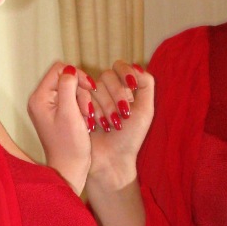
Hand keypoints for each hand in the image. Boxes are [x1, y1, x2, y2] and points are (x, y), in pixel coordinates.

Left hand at [27, 62, 96, 193]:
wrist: (69, 169)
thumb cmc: (70, 146)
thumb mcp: (70, 113)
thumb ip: (68, 87)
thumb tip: (69, 68)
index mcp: (39, 98)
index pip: (59, 70)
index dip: (77, 75)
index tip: (90, 88)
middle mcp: (40, 100)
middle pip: (66, 78)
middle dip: (81, 91)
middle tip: (86, 110)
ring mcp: (49, 108)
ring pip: (72, 89)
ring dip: (83, 100)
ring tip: (85, 118)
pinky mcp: (58, 115)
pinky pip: (72, 100)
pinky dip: (81, 107)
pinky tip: (84, 120)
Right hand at [87, 61, 154, 190]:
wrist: (111, 160)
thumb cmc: (130, 138)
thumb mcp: (146, 110)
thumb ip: (146, 84)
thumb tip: (134, 65)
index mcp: (124, 89)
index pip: (120, 67)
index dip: (125, 74)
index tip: (131, 89)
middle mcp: (107, 91)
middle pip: (107, 76)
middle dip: (116, 95)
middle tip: (123, 115)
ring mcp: (92, 99)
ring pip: (95, 87)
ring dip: (105, 107)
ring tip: (110, 125)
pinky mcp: (79, 108)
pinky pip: (83, 98)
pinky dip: (93, 112)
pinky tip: (96, 126)